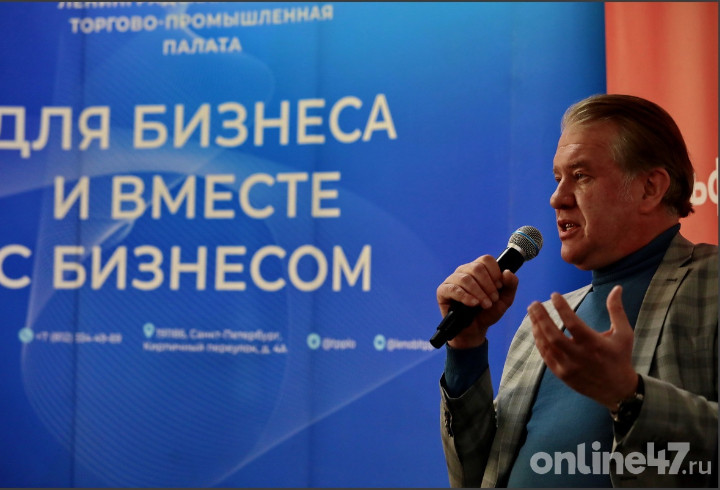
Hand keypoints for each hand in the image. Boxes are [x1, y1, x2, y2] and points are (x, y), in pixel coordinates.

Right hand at [436, 255, 518, 348]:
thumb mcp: (505, 299)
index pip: (486, 260)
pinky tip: (473, 304)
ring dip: (479, 293)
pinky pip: (453, 289)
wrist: (475, 329)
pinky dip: (465, 297)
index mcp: (478, 269)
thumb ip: (511, 285)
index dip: (495, 273)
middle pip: (477, 268)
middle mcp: (464, 271)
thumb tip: (507, 272)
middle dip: (488, 285)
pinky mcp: (443, 291)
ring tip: (485, 305)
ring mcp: (452, 280)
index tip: (499, 287)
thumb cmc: (488, 312)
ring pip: (466, 279)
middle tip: (493, 299)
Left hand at [527, 285, 637, 408]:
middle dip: (541, 318)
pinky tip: (536, 330)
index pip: (573, 323)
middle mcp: (579, 356)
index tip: (554, 295)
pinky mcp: (562, 375)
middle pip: (553, 335)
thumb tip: (616, 288)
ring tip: (532, 313)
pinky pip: (546, 356)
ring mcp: (569, 367)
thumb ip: (616, 310)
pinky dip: (539, 342)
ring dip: (537, 328)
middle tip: (534, 304)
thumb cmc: (620, 358)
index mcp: (594, 344)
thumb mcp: (624, 334)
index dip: (562, 308)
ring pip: (547, 346)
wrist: (618, 390)